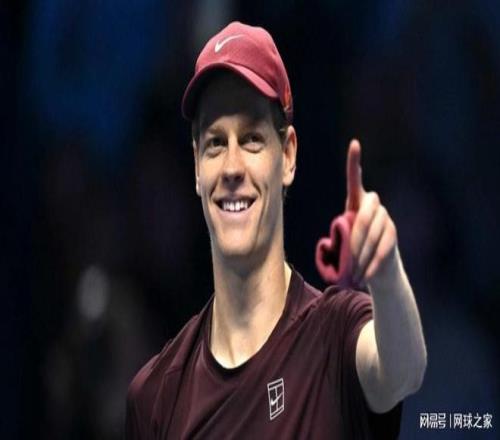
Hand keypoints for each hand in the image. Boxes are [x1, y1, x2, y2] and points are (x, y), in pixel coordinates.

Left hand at [345, 139, 397, 284]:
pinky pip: (383, 247)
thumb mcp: (340, 244)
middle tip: (348, 262)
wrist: (375, 272)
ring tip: (355, 274)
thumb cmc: (351, 256)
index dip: (355, 163)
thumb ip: (339, 238)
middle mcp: (372, 206)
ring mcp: (385, 218)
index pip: (355, 181)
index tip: (355, 144)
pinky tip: (366, 276)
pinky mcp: (393, 233)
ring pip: (374, 232)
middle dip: (355, 239)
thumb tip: (335, 242)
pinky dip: (372, 263)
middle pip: (364, 214)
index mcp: (355, 204)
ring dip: (362, 256)